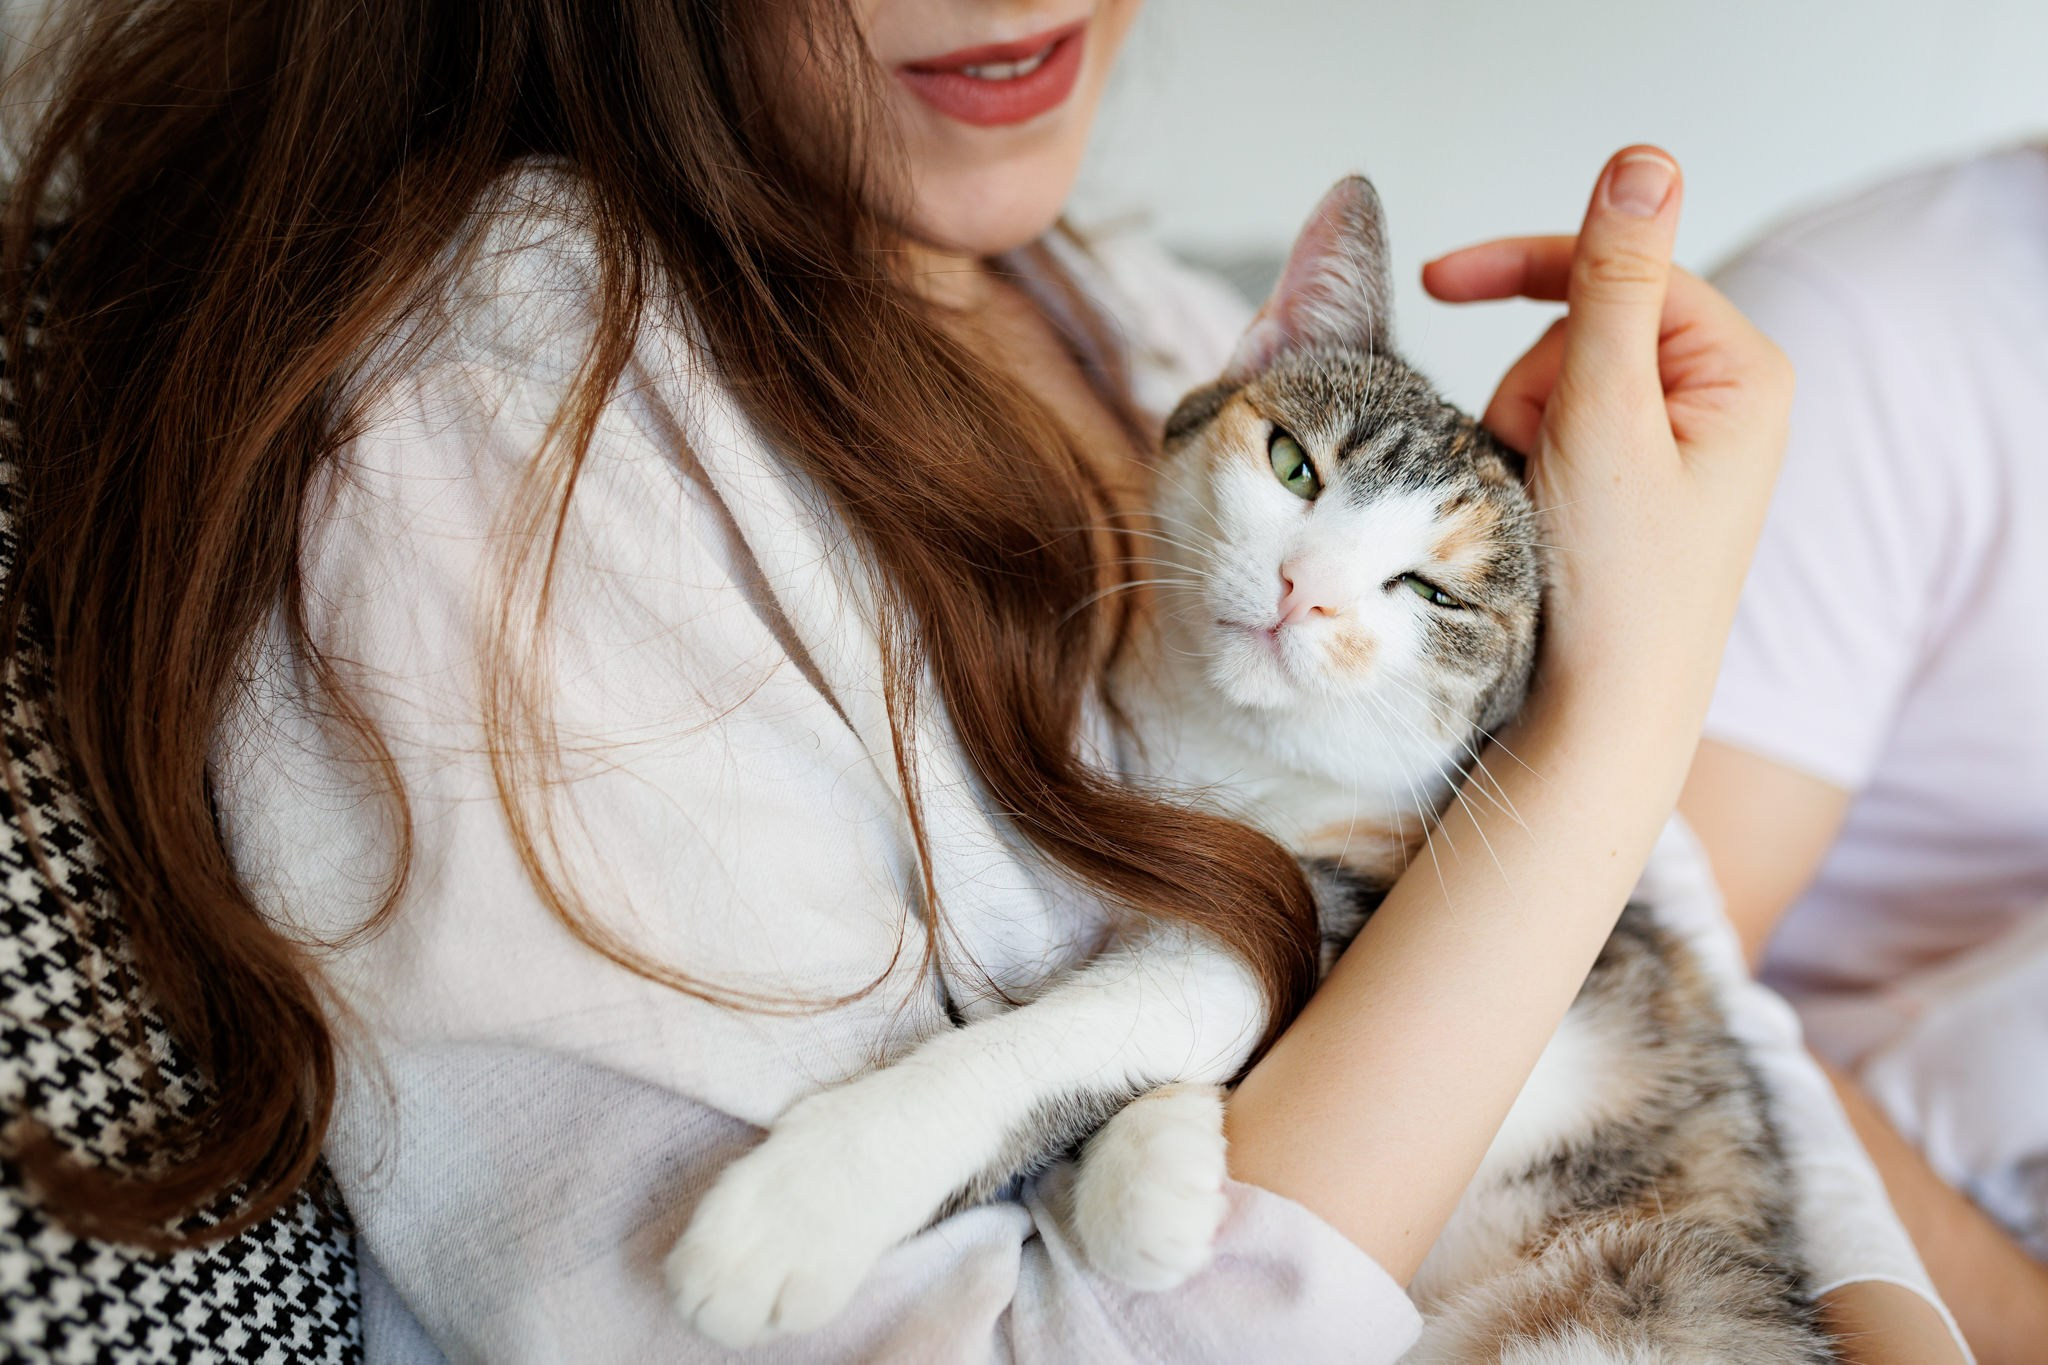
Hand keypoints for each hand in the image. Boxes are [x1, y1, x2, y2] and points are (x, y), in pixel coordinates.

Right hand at [1424, 146, 1793, 729]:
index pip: (1625, 267)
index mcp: (1740, 372)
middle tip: (1528, 461)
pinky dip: (1521, 468)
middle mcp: (1717, 402)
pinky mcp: (1631, 488)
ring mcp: (1674, 449)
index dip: (1528, 266)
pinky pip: (1552, 437)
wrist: (1607, 715)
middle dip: (1530, 388)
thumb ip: (1614, 286)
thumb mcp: (1606, 418)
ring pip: (1553, 386)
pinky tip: (1533, 521)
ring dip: (1517, 433)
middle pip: (1580, 329)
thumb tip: (1643, 161)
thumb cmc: (1619, 585)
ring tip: (1534, 506)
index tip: (1437, 281)